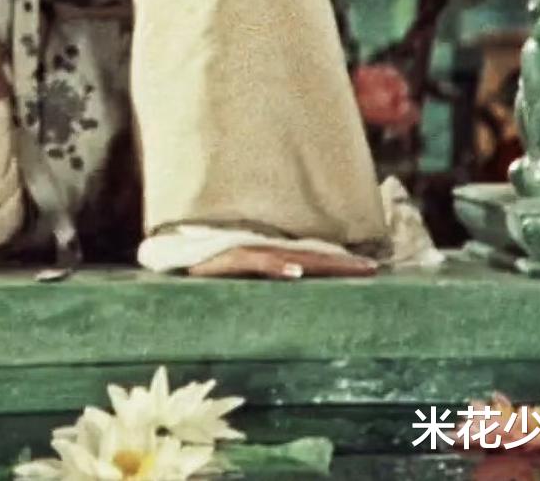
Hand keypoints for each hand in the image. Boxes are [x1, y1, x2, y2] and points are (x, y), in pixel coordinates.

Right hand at [186, 245, 378, 278]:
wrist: (167, 262)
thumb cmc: (201, 273)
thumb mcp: (237, 281)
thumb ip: (263, 279)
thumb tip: (295, 286)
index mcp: (267, 257)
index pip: (311, 259)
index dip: (339, 263)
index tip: (371, 268)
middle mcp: (260, 252)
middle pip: (308, 256)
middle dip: (341, 263)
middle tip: (372, 268)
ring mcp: (244, 253)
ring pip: (288, 257)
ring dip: (317, 264)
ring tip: (345, 269)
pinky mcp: (226, 259)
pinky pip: (255, 262)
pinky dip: (275, 267)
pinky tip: (294, 273)